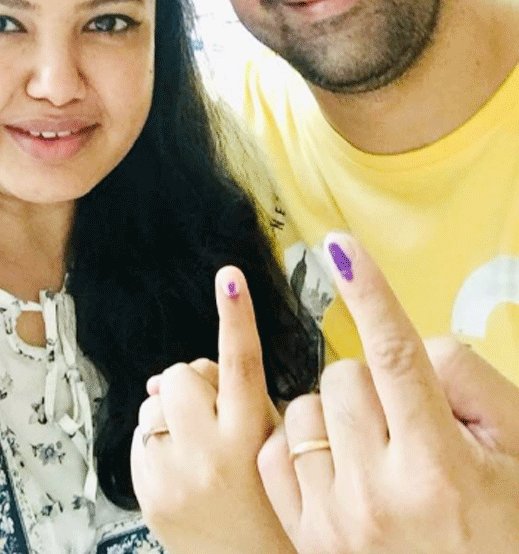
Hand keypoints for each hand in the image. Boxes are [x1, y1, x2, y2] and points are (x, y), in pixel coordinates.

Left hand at [131, 266, 294, 553]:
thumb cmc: (270, 500)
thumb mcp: (274, 442)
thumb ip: (236, 396)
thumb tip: (166, 375)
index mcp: (253, 436)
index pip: (243, 363)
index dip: (238, 315)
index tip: (230, 276)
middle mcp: (212, 454)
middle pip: (180, 374)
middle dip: (190, 384)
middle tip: (211, 414)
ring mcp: (175, 475)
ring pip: (154, 403)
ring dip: (171, 414)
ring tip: (197, 448)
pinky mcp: (148, 494)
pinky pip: (141, 437)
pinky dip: (157, 443)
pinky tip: (182, 468)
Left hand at [258, 232, 518, 553]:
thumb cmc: (503, 525)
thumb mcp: (515, 444)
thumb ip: (466, 378)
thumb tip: (407, 342)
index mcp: (439, 468)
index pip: (396, 355)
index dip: (369, 291)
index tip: (341, 246)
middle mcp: (380, 497)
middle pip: (344, 376)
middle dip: (373, 381)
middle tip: (405, 419)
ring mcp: (337, 523)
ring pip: (305, 409)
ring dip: (337, 414)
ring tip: (375, 451)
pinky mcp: (308, 539)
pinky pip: (276, 451)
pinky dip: (302, 444)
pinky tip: (338, 464)